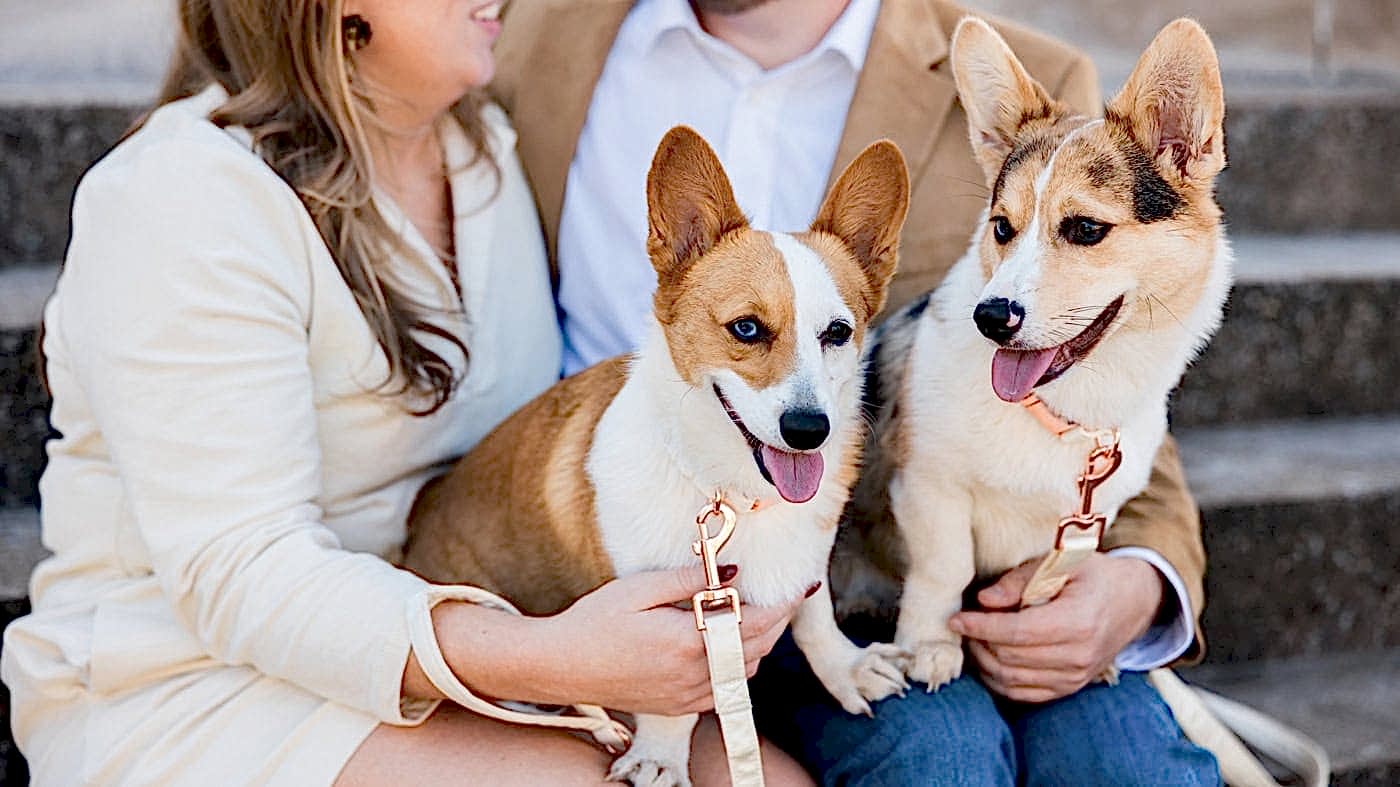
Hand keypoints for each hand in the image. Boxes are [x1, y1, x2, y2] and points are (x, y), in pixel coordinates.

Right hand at [419, 566, 802, 715]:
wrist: (559, 666)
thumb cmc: (593, 622)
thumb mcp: (638, 589)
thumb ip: (688, 581)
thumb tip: (732, 571)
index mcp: (688, 642)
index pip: (754, 624)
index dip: (783, 606)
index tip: (802, 588)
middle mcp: (693, 675)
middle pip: (756, 650)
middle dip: (775, 623)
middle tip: (784, 598)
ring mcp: (686, 695)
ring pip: (743, 673)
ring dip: (757, 646)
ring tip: (754, 616)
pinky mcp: (676, 706)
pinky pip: (722, 689)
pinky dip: (735, 666)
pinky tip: (724, 644)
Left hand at [948, 553, 1163, 702]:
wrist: (1132, 601)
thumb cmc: (1092, 575)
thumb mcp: (1060, 562)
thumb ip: (1020, 580)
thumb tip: (984, 600)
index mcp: (1078, 621)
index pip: (1017, 632)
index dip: (981, 627)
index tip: (956, 619)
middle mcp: (1078, 656)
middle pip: (1010, 658)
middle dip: (979, 642)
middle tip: (964, 624)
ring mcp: (1075, 677)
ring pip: (1012, 680)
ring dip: (984, 662)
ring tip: (974, 639)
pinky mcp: (1069, 688)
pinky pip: (1023, 694)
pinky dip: (999, 680)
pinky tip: (988, 659)